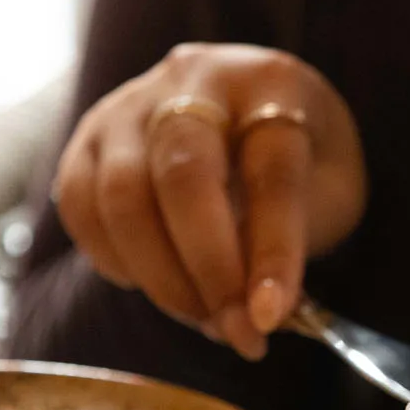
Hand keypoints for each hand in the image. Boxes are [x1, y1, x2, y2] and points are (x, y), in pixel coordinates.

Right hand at [50, 43, 366, 358]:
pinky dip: (116, 262)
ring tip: (206, 319)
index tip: (270, 317)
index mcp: (271, 82)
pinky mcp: (87, 138)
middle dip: (209, 270)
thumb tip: (253, 311)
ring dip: (162, 278)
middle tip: (237, 332)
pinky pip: (81, 207)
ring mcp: (130, 104)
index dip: (273, 250)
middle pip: (184, 174)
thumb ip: (296, 237)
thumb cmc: (298, 158)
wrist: (248, 116)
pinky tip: (157, 284)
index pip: (271, 169)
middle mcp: (194, 77)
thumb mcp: (328, 189)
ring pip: (122, 196)